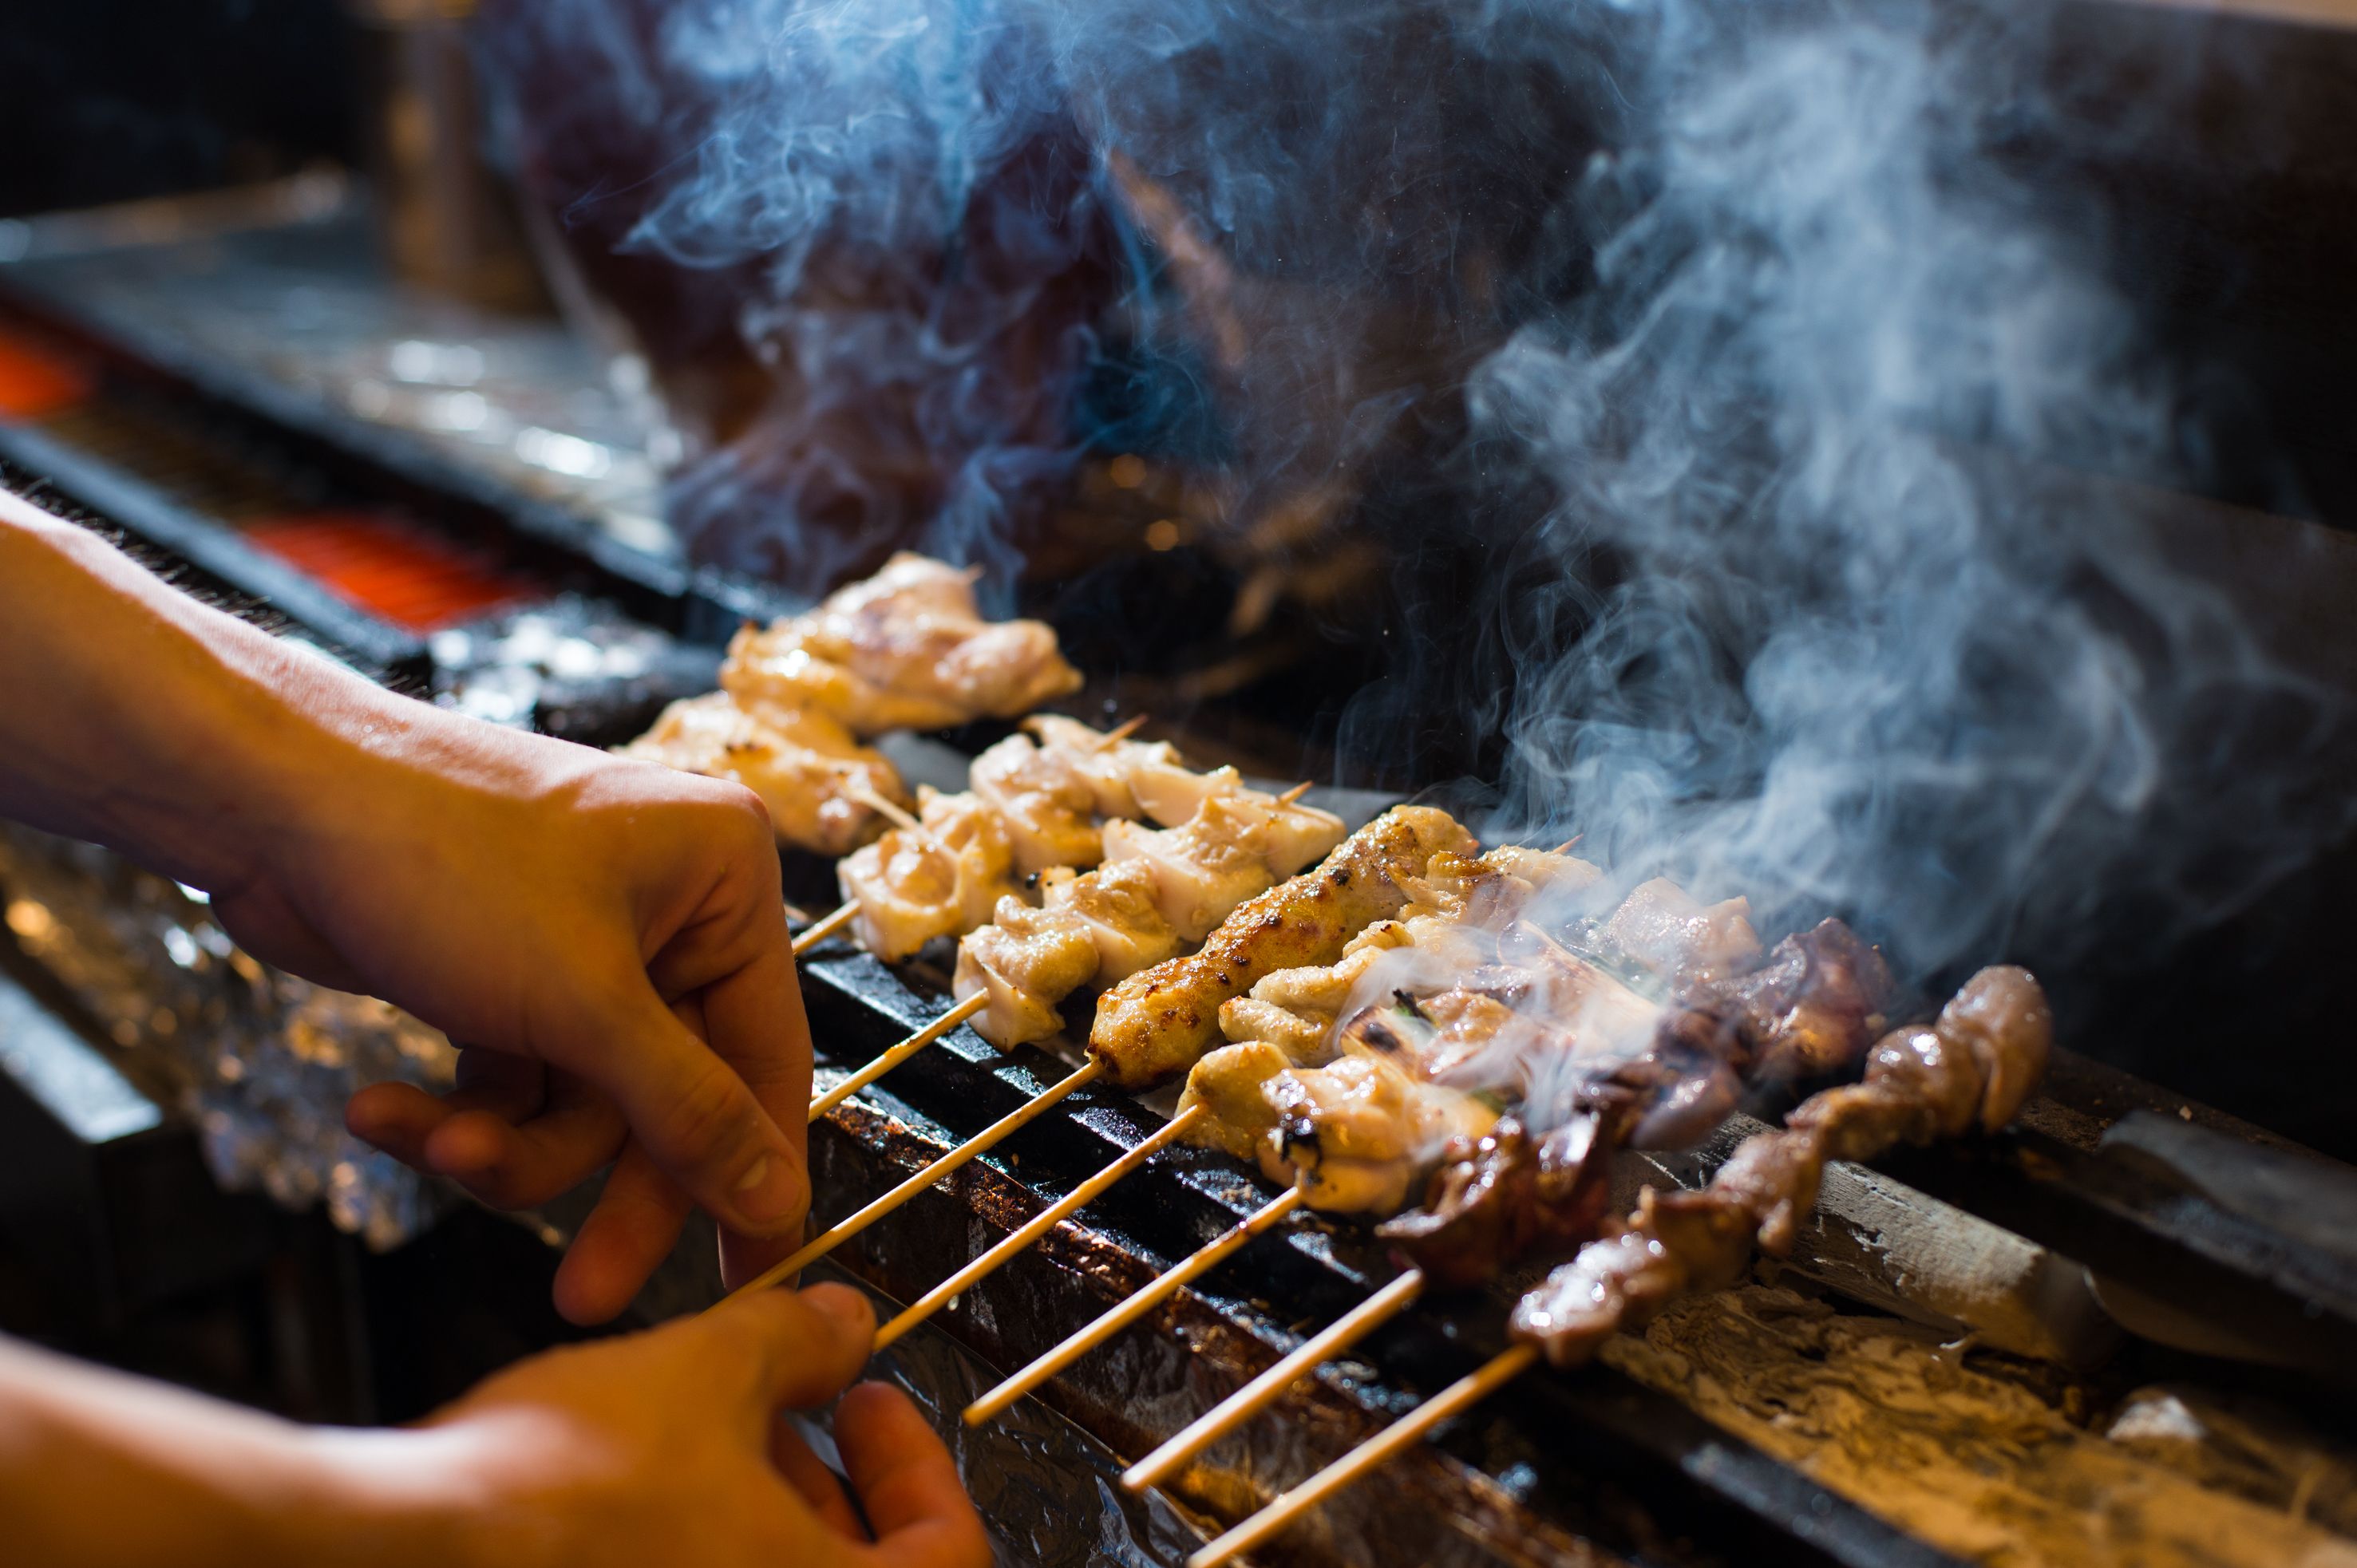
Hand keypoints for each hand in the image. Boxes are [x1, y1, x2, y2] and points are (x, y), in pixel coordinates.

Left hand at [224, 703, 810, 1322]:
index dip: (752, 1173)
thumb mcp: (584, 1005)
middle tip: (584, 1294)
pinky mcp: (509, 974)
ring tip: (433, 1144)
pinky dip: (459, 1110)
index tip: (743, 1277)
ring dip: (507, 1143)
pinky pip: (519, 1082)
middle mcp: (671, 908)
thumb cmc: (445, 861)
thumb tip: (779, 1200)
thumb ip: (687, 1113)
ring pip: (584, 1104)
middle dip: (606, 1186)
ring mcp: (587, 943)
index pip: (767, 1056)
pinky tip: (381, 1112)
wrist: (271, 801)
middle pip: (669, 1096)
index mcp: (726, 880)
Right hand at [346, 1285, 989, 1567]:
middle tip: (788, 1414)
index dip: (917, 1462)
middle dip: (828, 1487)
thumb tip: (839, 1326)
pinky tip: (641, 1493)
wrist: (395, 1552)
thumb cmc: (554, 1492)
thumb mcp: (703, 1371)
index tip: (869, 1404)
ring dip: (755, 1519)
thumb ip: (793, 1342)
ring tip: (701, 1439)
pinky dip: (689, 1553)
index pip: (948, 1555)